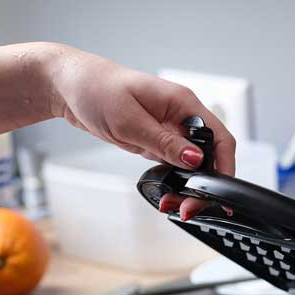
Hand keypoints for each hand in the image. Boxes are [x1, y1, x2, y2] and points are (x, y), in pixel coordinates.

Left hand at [45, 45, 236, 220]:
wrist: (69, 86)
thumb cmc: (96, 89)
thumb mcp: (129, 120)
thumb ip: (163, 142)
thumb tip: (196, 159)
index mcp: (182, 103)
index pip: (218, 137)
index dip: (224, 166)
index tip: (219, 192)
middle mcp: (178, 116)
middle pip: (206, 155)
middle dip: (201, 184)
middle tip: (187, 208)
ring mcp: (166, 128)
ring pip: (189, 164)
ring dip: (185, 186)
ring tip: (172, 206)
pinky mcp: (153, 139)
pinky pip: (171, 163)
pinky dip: (171, 181)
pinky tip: (164, 195)